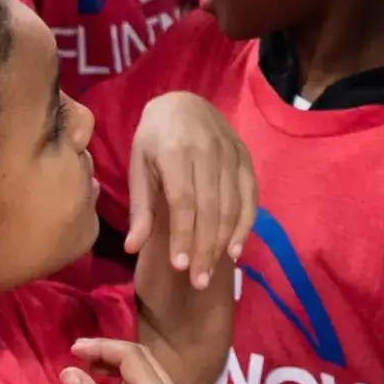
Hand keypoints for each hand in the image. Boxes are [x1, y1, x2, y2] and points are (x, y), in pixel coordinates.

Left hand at [128, 92, 257, 290]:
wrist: (182, 102)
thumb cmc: (154, 138)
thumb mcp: (139, 167)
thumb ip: (140, 208)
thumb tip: (132, 248)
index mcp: (174, 151)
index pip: (183, 201)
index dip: (184, 235)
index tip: (180, 267)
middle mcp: (206, 151)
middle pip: (210, 208)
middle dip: (204, 248)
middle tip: (197, 281)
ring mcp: (230, 153)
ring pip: (232, 205)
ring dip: (224, 242)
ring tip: (212, 271)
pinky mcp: (245, 157)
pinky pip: (250, 195)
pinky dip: (245, 224)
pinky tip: (236, 248)